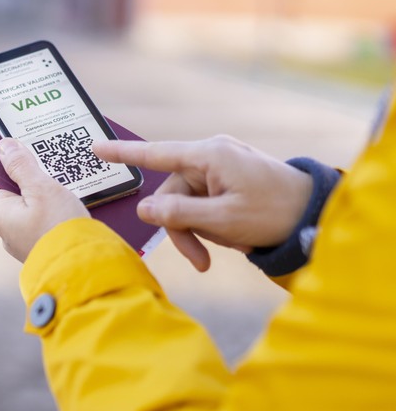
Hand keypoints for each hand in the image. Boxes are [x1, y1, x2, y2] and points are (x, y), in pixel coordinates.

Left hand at [0, 137, 88, 261]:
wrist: (83, 269)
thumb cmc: (60, 231)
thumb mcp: (41, 189)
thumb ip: (21, 166)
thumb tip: (4, 147)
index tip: (6, 149)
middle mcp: (5, 229)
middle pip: (4, 193)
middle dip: (18, 175)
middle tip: (35, 159)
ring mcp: (22, 239)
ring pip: (23, 206)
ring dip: (35, 190)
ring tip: (52, 177)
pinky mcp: (40, 244)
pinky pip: (37, 219)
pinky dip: (46, 206)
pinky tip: (61, 199)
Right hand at [93, 135, 312, 271]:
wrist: (316, 215)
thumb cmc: (273, 213)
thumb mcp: (223, 220)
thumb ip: (179, 215)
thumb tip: (144, 210)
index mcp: (209, 155)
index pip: (156, 153)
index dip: (123, 153)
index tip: (95, 149)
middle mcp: (211, 156)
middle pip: (171, 193)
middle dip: (180, 228)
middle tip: (198, 261)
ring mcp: (220, 167)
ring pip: (185, 203)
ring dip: (194, 231)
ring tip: (212, 257)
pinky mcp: (227, 180)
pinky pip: (201, 202)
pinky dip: (206, 225)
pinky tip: (225, 239)